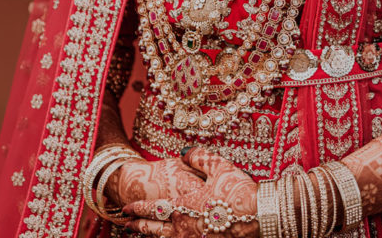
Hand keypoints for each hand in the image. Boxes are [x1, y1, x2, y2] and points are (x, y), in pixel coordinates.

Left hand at [123, 147, 258, 237]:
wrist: (255, 216)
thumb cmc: (236, 190)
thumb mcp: (219, 166)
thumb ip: (199, 158)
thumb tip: (184, 152)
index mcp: (183, 204)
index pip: (153, 207)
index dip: (137, 208)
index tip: (125, 207)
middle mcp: (181, 225)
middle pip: (152, 228)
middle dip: (137, 225)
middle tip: (126, 223)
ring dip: (148, 236)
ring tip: (139, 233)